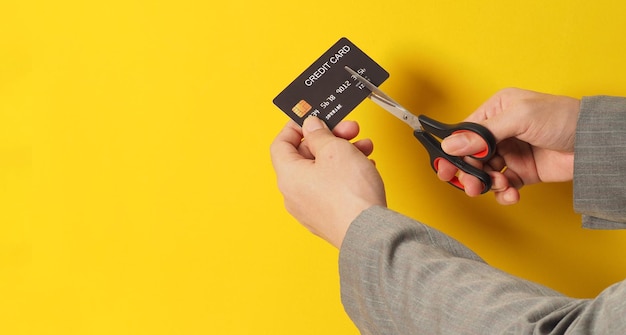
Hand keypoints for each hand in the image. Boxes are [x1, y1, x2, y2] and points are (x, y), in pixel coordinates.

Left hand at [270, 117, 386, 247]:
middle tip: (348, 130)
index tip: (311, 119)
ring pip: (323, 172)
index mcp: (288, 177)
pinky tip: (364, 168)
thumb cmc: (350, 195)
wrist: (369, 231)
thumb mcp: (334, 149)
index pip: (280, 144)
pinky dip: (345, 174)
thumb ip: (319, 133)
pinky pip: (332, 189)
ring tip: (363, 148)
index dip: (295, 127)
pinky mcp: (327, 218)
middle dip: (329, 139)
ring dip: (342, 155)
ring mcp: (310, 209)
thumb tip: (311, 126)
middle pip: (306, 157)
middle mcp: (294, 195)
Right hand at [438, 88, 579, 204]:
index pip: (464, 133)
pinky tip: (510, 194)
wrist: (595, 142)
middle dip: (469, 172)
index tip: (446, 168)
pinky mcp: (522, 173)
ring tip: (498, 186)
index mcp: (496, 111)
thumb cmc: (562, 118)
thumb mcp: (520, 118)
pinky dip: (503, 193)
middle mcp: (500, 132)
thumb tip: (451, 144)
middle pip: (471, 156)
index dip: (453, 152)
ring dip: (487, 184)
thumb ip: (484, 133)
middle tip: (471, 185)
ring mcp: (510, 153)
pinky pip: (502, 186)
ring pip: (484, 173)